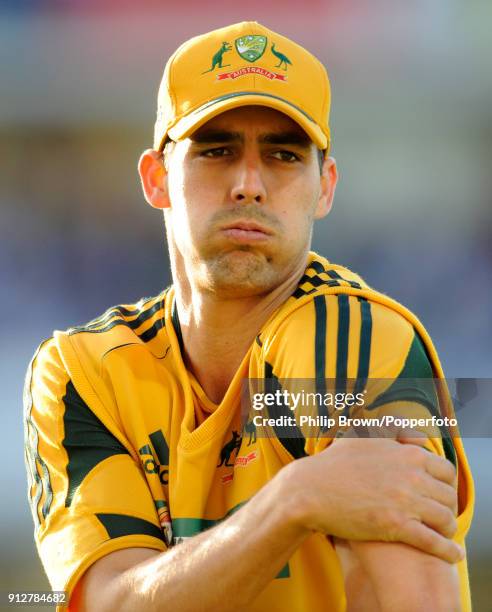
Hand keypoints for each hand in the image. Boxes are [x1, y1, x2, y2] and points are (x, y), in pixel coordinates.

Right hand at [286, 435, 461, 562]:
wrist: (310, 490)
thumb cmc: (334, 463)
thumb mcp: (364, 436)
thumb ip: (394, 431)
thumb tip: (419, 438)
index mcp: (408, 454)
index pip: (446, 470)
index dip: (445, 484)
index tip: (438, 493)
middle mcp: (411, 475)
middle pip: (448, 496)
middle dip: (448, 507)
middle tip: (439, 515)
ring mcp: (404, 501)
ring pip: (445, 518)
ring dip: (448, 529)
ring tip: (445, 535)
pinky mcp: (395, 526)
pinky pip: (433, 541)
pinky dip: (447, 550)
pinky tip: (452, 555)